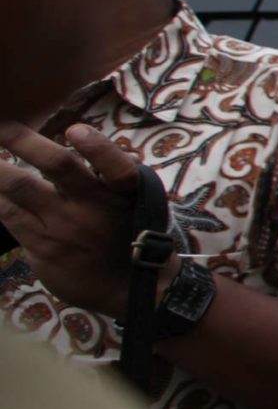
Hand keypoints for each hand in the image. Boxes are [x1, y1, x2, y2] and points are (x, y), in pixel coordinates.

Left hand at [0, 121, 150, 315]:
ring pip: (20, 187)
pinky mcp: (42, 247)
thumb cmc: (129, 230)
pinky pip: (8, 214)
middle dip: (23, 140)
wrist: (130, 286)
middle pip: (58, 166)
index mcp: (124, 193)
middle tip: (1, 123)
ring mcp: (66, 229)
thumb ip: (108, 171)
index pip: (117, 168)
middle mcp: (95, 209)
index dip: (97, 148)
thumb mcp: (134, 199)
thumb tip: (73, 136)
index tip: (75, 131)